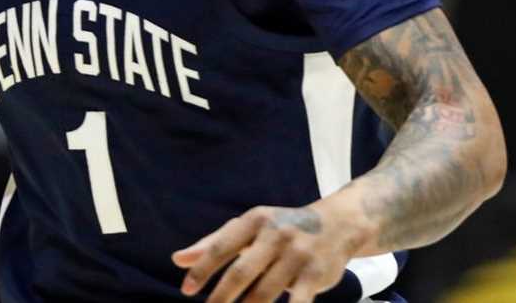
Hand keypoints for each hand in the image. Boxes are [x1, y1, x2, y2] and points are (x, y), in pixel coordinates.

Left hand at [171, 203, 365, 302]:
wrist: (337, 224)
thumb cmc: (280, 228)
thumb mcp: (248, 227)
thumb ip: (213, 243)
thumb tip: (178, 260)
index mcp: (253, 220)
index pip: (221, 247)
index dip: (202, 270)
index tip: (187, 290)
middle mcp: (275, 234)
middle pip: (241, 272)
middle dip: (221, 296)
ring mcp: (297, 255)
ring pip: (265, 292)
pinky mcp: (315, 275)